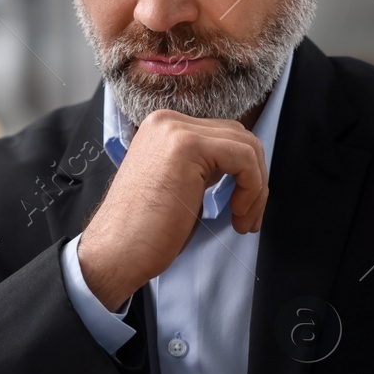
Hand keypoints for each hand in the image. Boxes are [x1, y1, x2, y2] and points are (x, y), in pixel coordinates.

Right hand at [77, 110, 267, 307]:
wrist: (117, 252)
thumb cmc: (147, 232)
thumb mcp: (182, 186)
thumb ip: (206, 167)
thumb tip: (244, 168)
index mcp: (164, 128)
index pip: (224, 136)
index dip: (245, 173)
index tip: (243, 208)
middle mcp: (168, 121)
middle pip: (239, 136)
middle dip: (255, 179)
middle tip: (248, 217)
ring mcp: (176, 130)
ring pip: (246, 146)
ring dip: (256, 188)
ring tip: (243, 220)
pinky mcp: (187, 146)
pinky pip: (244, 157)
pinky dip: (253, 188)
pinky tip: (237, 214)